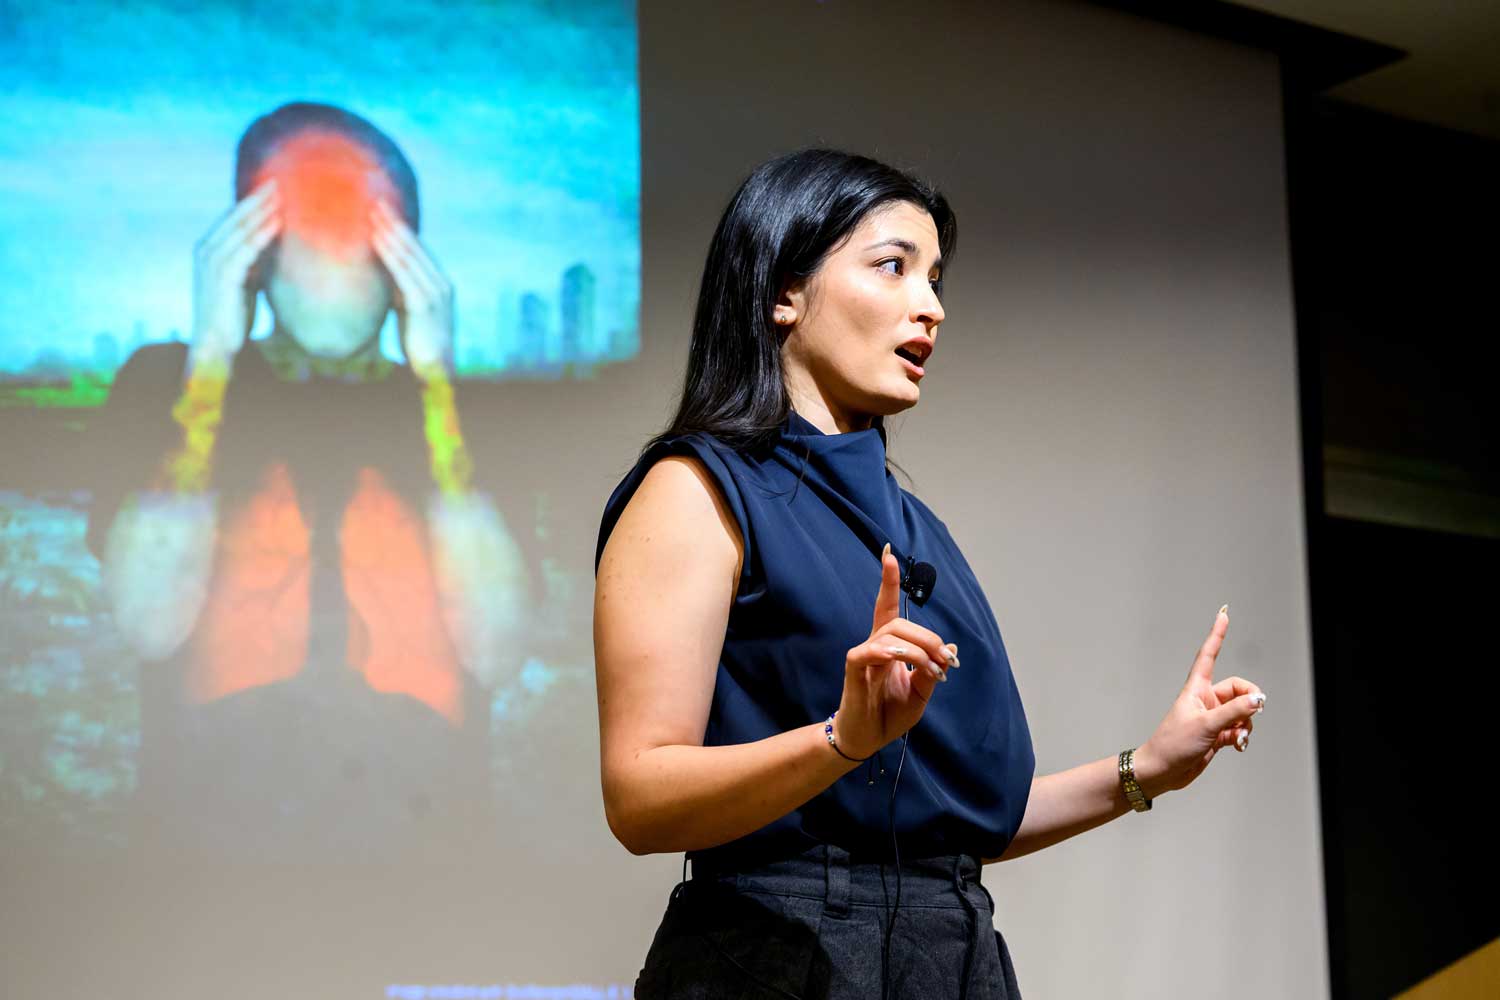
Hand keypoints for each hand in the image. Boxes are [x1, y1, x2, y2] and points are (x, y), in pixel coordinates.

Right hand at [190, 181, 279, 371]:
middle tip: (280, 179)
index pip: (233, 216)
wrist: (217, 343)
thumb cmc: (234, 312)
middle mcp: (206, 250)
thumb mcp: (246, 278)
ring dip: (262, 210)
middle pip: (235, 216)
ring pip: (240, 229)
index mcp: (210, 248)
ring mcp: (212, 263)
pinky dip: (262, 234)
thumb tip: (276, 241)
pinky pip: (245, 250)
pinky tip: (279, 223)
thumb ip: (254, 258)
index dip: (253, 200)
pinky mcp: (222, 277)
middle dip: (258, 197)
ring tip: (283, 194)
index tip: (275, 184)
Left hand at [370, 199, 452, 377]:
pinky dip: (390, 254)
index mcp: (441, 283)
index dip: (402, 229)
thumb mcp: (410, 310)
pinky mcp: (424, 304)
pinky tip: (376, 240)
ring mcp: (435, 293)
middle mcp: (442, 283)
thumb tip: (383, 275)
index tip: (384, 211)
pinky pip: (404, 272)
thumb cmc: (420, 343)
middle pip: (416, 246)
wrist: (436, 370)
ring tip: (374, 215)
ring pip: (410, 255)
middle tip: (377, 202)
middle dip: (395, 224)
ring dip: (390, 233)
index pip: (420, 250)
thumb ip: (401, 290)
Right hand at [834, 543, 959, 759]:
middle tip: (947, 662)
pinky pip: (869, 651)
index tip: (888, 553)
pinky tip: (903, 662)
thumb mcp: (920, 694)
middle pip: (900, 622)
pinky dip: (890, 653)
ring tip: (935, 671)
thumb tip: (951, 648)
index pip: (887, 606)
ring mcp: (863, 656)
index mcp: (889, 647)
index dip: (888, 581)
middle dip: (929, 637)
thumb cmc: (889, 715)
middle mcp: (875, 645)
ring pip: (891, 633)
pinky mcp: (854, 670)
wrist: (867, 740)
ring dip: (919, 649)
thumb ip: (932, 670)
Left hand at [1137, 606, 1265, 795]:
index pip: (1209, 655)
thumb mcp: (1206, 725)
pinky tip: (1239, 746)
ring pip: (1242, 711)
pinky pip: (1239, 729)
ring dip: (1246, 723)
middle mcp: (1205, 700)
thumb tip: (1258, 699)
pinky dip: (1243, 736)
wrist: (1163, 771)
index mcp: (1196, 689)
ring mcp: (1212, 718)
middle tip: (1254, 712)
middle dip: (1250, 700)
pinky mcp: (1216, 735)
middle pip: (1238, 689)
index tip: (1224, 614)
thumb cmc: (1174, 744)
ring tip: (1239, 737)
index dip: (1217, 634)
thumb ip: (1234, 711)